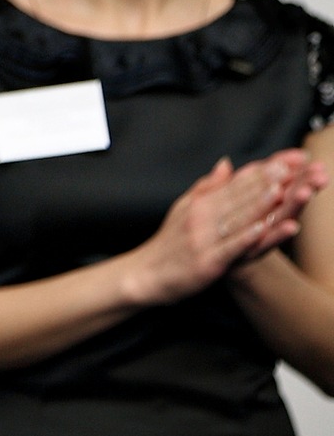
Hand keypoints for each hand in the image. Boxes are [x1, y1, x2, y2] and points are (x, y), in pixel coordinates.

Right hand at [124, 152, 323, 306]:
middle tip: (289, 168)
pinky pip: (229, 248)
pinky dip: (246, 237)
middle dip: (265, 183)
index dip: (260, 172)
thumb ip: (207, 186)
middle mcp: (201, 218)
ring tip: (281, 191)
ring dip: (259, 205)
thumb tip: (226, 163)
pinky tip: (262, 229)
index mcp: (200, 204)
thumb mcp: (183, 208)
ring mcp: (203, 239)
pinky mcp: (206, 262)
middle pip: (238, 198)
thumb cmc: (169, 244)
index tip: (284, 160)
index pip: (234, 184)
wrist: (146, 275)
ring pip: (236, 219)